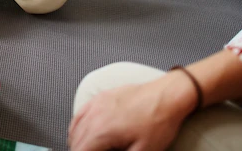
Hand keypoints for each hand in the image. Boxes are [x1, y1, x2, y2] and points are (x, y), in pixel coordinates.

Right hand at [68, 73, 194, 150]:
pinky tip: (83, 131)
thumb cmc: (158, 121)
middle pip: (75, 141)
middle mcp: (94, 116)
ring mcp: (96, 104)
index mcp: (102, 132)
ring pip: (75, 128)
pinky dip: (77, 126)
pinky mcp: (100, 97)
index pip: (80, 150)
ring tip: (87, 148)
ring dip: (78, 141)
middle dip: (80, 149)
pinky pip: (80, 113)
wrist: (166, 96)